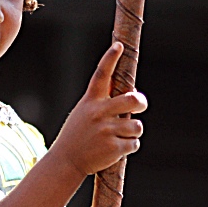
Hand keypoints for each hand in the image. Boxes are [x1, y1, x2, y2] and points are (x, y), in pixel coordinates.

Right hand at [49, 42, 147, 176]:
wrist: (67, 161)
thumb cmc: (78, 134)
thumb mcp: (84, 112)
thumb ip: (104, 103)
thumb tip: (132, 95)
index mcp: (91, 101)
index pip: (101, 75)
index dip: (110, 58)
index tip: (118, 46)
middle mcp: (99, 113)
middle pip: (131, 99)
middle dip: (140, 102)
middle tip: (139, 105)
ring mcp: (107, 131)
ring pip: (137, 126)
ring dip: (133, 132)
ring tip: (118, 137)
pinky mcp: (114, 148)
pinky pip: (134, 143)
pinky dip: (130, 146)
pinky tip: (115, 148)